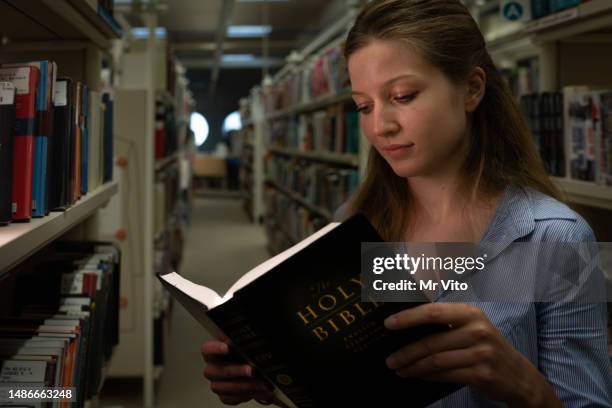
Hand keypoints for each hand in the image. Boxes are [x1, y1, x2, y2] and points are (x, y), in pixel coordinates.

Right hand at [201, 340, 276, 405]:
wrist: (252, 372)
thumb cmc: (244, 355)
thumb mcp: (244, 344)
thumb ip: (241, 338)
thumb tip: (251, 328)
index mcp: (213, 353)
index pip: (207, 349)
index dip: (215, 348)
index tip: (227, 347)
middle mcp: (212, 369)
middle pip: (217, 370)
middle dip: (236, 371)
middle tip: (251, 370)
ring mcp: (217, 384)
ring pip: (225, 387)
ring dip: (245, 385)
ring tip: (261, 383)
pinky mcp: (224, 396)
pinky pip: (232, 398)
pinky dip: (246, 395)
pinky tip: (258, 390)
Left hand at [384, 303, 561, 407]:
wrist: (519, 375)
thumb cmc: (487, 347)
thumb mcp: (473, 327)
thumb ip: (446, 323)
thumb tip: (407, 325)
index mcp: (470, 314)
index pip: (433, 312)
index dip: (408, 318)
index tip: (388, 324)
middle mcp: (477, 331)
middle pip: (431, 341)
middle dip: (406, 352)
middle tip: (390, 359)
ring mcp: (481, 353)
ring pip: (436, 361)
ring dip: (414, 367)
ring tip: (400, 369)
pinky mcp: (482, 374)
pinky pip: (446, 375)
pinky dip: (428, 377)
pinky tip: (418, 376)